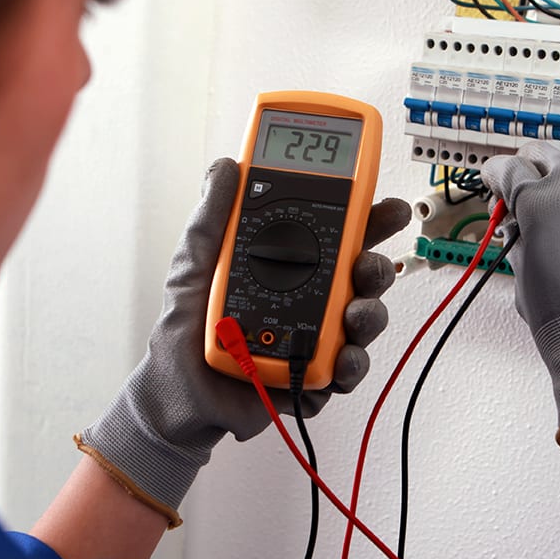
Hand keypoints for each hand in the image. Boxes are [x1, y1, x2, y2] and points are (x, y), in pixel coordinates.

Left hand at [77, 158, 410, 523]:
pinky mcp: (312, 377)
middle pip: (360, 277)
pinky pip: (345, 371)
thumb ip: (211, 218)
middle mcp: (309, 299)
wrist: (174, 391)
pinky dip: (351, 365)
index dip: (366, 219)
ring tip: (355, 316)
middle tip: (368, 266)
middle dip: (376, 268)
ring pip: (362, 321)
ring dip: (370, 315)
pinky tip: (341, 361)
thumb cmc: (184, 327)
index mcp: (287, 265)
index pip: (336, 235)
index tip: (385, 207)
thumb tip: (225, 168)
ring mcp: (315, 338)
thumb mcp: (193, 265)